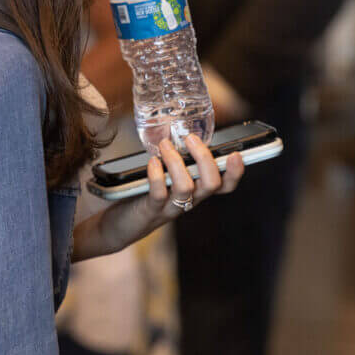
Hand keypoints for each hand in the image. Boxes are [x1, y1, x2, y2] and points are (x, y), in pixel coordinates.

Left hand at [72, 134, 243, 260]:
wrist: (119, 226)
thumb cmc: (144, 195)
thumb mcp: (166, 177)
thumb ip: (176, 160)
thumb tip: (177, 128)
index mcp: (196, 191)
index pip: (225, 186)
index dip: (235, 172)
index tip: (236, 154)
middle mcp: (188, 201)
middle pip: (212, 184)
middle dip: (205, 158)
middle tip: (190, 138)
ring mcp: (170, 208)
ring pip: (186, 187)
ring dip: (176, 162)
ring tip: (164, 145)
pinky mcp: (150, 211)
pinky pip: (158, 194)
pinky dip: (157, 175)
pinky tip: (152, 162)